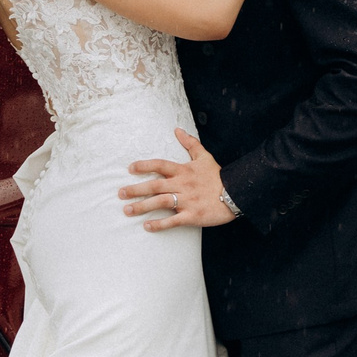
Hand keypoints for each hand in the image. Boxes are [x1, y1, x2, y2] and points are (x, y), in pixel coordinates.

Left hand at [121, 129, 237, 230]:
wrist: (236, 194)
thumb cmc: (218, 176)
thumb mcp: (205, 156)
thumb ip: (190, 143)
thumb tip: (177, 129)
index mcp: (184, 171)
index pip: (160, 165)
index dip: (144, 166)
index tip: (130, 168)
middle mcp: (182, 185)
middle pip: (155, 185)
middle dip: (135, 189)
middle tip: (120, 193)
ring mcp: (187, 201)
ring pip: (160, 202)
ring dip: (142, 206)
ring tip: (127, 210)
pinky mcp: (192, 216)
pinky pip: (173, 221)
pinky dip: (159, 224)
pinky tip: (146, 226)